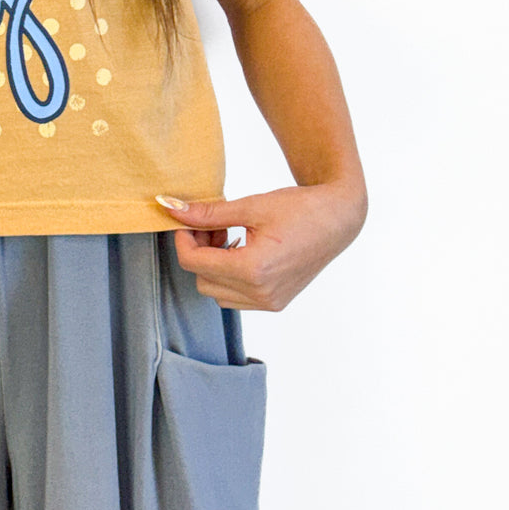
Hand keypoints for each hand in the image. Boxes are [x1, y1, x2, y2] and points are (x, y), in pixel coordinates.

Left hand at [158, 182, 366, 310]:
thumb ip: (208, 212)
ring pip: (216, 292)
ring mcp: (269, 302)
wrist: (338, 218)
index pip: (194, 262)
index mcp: (253, 270)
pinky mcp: (275, 302)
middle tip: (211, 223)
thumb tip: (170, 206)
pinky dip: (228, 276)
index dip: (182, 239)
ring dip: (212, 265)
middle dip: (198, 250)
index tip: (186, 219)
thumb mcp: (250, 206)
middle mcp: (261, 293)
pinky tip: (240, 250)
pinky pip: (235, 297)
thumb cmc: (299, 208)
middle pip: (202, 279)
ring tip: (227, 235)